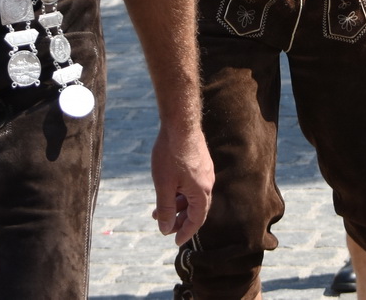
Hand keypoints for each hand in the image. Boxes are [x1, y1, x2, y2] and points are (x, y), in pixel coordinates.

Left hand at [150, 122, 213, 245]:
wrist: (179, 124)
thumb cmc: (171, 155)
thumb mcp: (164, 186)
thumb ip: (166, 209)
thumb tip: (165, 229)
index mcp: (201, 192)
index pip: (196, 220)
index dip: (185, 232)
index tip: (175, 242)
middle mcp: (207, 183)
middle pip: (195, 209)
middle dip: (179, 219)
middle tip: (164, 226)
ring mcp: (204, 171)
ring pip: (191, 196)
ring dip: (176, 205)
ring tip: (157, 209)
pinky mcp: (200, 162)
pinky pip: (192, 184)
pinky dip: (180, 192)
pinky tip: (167, 190)